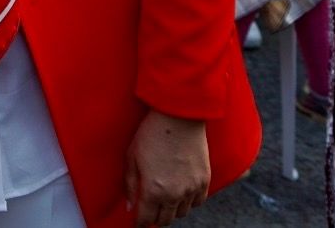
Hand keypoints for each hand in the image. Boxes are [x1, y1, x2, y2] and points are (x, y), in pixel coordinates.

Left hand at [125, 111, 209, 226]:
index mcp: (152, 190)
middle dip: (155, 218)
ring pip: (182, 213)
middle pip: (165, 220)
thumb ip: (129, 185)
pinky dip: (189, 203)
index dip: (139, 223)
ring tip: (164, 201)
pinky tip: (181, 194)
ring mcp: (191, 188)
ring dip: (172, 211)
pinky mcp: (205, 180)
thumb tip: (129, 206)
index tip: (137, 222)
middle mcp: (174, 194)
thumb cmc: (151, 133)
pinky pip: (198, 203)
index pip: (146, 220)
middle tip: (149, 212)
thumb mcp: (132, 157)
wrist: (179, 116)